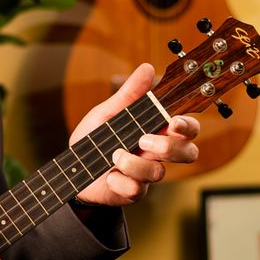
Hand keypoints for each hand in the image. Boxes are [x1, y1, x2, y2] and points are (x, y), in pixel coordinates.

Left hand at [70, 63, 200, 206]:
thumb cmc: (94, 140)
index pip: (187, 128)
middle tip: (144, 141)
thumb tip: (147, 68)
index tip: (174, 122)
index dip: (188, 126)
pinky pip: (137, 189)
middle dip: (169, 148)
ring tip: (114, 155)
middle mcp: (156, 154)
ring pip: (159, 172)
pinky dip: (120, 180)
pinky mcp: (133, 191)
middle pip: (188, 153)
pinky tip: (108, 175)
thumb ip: (129, 94)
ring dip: (135, 163)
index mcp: (155, 130)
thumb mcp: (107, 113)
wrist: (72, 170)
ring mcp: (146, 174)